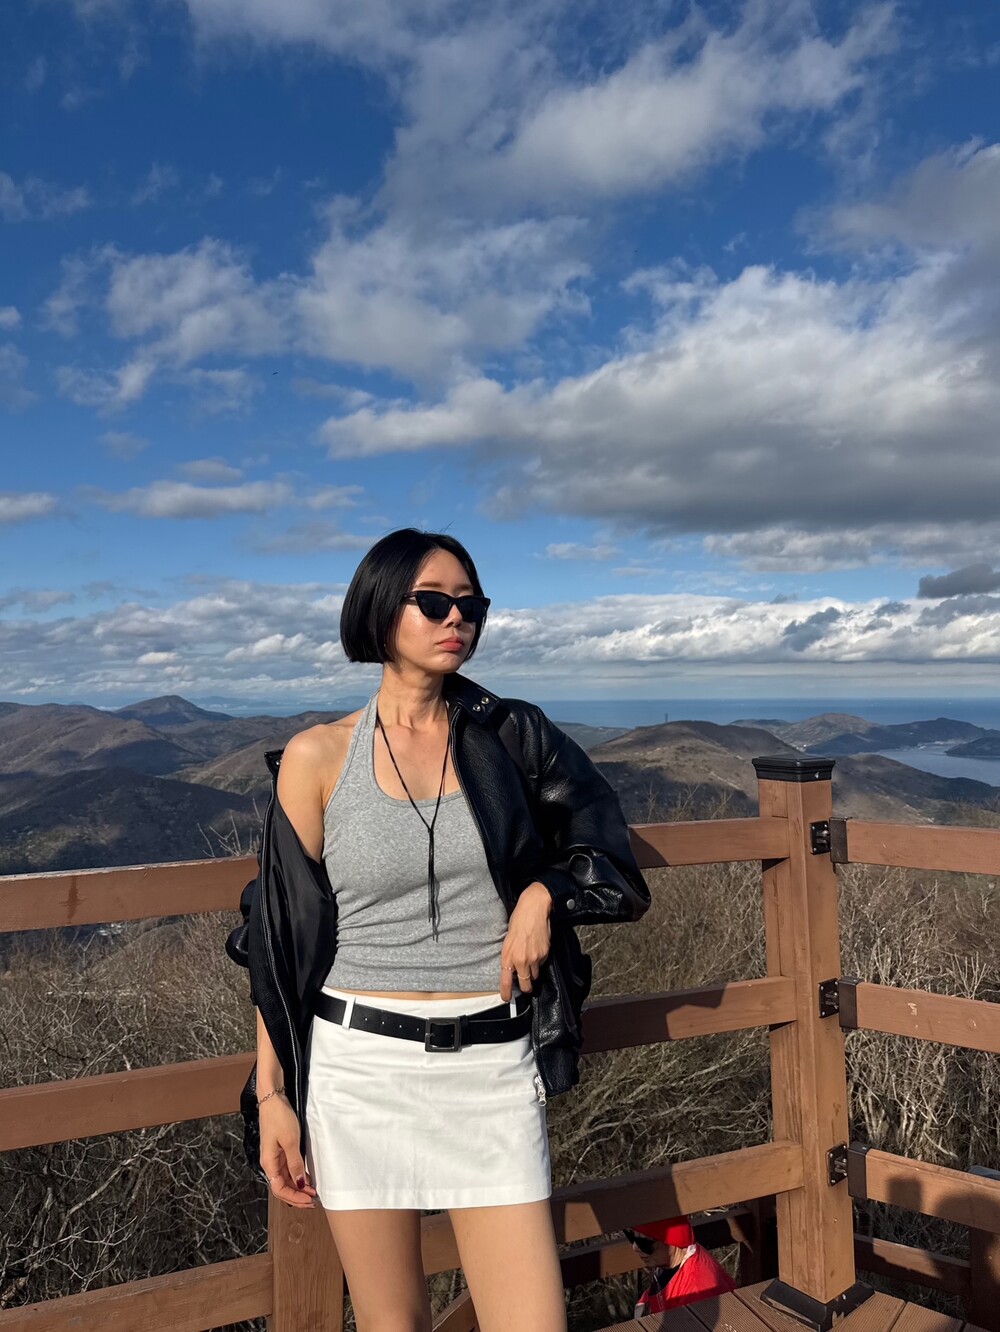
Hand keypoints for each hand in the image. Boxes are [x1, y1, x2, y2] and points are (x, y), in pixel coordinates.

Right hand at [259, 1095, 318, 1208]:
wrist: (272, 1098)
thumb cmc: (279, 1117)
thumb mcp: (291, 1141)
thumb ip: (295, 1164)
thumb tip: (299, 1184)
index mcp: (268, 1163)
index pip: (279, 1189)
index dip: (294, 1198)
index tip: (308, 1201)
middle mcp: (269, 1162)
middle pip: (282, 1187)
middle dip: (297, 1196)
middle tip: (312, 1201)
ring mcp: (274, 1156)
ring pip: (285, 1178)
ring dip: (298, 1187)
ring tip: (312, 1192)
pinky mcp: (279, 1149)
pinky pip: (287, 1168)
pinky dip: (297, 1176)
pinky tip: (306, 1178)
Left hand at [500, 881, 552, 1001]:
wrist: (534, 909)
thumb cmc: (518, 921)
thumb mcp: (507, 940)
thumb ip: (509, 957)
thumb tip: (512, 969)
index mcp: (508, 956)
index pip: (506, 981)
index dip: (506, 993)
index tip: (506, 998)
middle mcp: (521, 960)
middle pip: (526, 984)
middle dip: (525, 987)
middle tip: (525, 984)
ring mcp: (535, 958)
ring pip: (535, 975)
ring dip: (533, 971)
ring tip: (530, 958)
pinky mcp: (545, 953)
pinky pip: (542, 964)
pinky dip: (540, 960)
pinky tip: (537, 948)